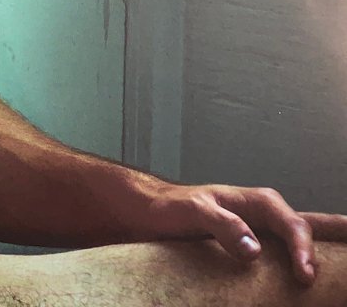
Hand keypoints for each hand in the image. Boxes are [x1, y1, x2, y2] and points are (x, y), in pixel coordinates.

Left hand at [145, 182, 346, 286]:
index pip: (292, 225)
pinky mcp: (252, 248)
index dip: (303, 250)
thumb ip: (223, 225)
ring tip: (345, 255)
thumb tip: (254, 250)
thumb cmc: (172, 207)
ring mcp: (261, 231)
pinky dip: (301, 259)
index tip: (306, 276)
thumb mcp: (194, 212)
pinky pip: (284, 254)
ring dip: (323, 248)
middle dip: (336, 233)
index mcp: (257, 202)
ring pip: (300, 238)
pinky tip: (309, 274)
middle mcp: (264, 215)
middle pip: (308, 226)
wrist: (151, 212)